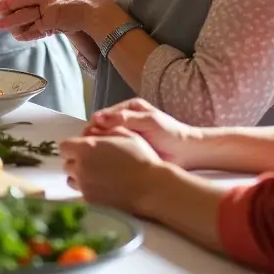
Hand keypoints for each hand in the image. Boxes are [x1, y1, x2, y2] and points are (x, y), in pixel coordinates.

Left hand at [0, 0, 123, 41]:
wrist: (103, 13)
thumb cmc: (89, 5)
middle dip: (9, 5)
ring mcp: (53, 6)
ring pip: (28, 14)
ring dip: (13, 21)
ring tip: (2, 26)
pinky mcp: (55, 19)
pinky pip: (38, 28)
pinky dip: (28, 34)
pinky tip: (20, 36)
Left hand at [60, 128, 165, 215]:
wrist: (152, 187)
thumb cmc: (141, 158)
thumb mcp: (124, 134)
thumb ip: (103, 131)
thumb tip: (90, 131)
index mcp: (85, 148)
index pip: (64, 147)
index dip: (73, 147)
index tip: (84, 148)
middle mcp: (81, 167)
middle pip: (67, 164)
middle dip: (77, 162)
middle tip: (94, 162)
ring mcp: (85, 186)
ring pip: (72, 180)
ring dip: (80, 177)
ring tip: (98, 176)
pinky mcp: (91, 202)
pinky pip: (81, 194)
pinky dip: (88, 191)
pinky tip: (102, 188)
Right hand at [84, 97, 200, 167]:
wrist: (188, 153)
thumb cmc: (170, 133)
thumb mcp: (149, 121)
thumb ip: (125, 118)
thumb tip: (97, 118)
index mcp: (128, 108)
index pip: (102, 115)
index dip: (92, 125)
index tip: (85, 137)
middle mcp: (124, 120)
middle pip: (100, 128)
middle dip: (92, 138)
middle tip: (85, 150)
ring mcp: (125, 136)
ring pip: (104, 141)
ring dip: (98, 148)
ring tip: (91, 159)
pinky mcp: (128, 151)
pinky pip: (112, 152)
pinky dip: (106, 157)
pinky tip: (102, 165)